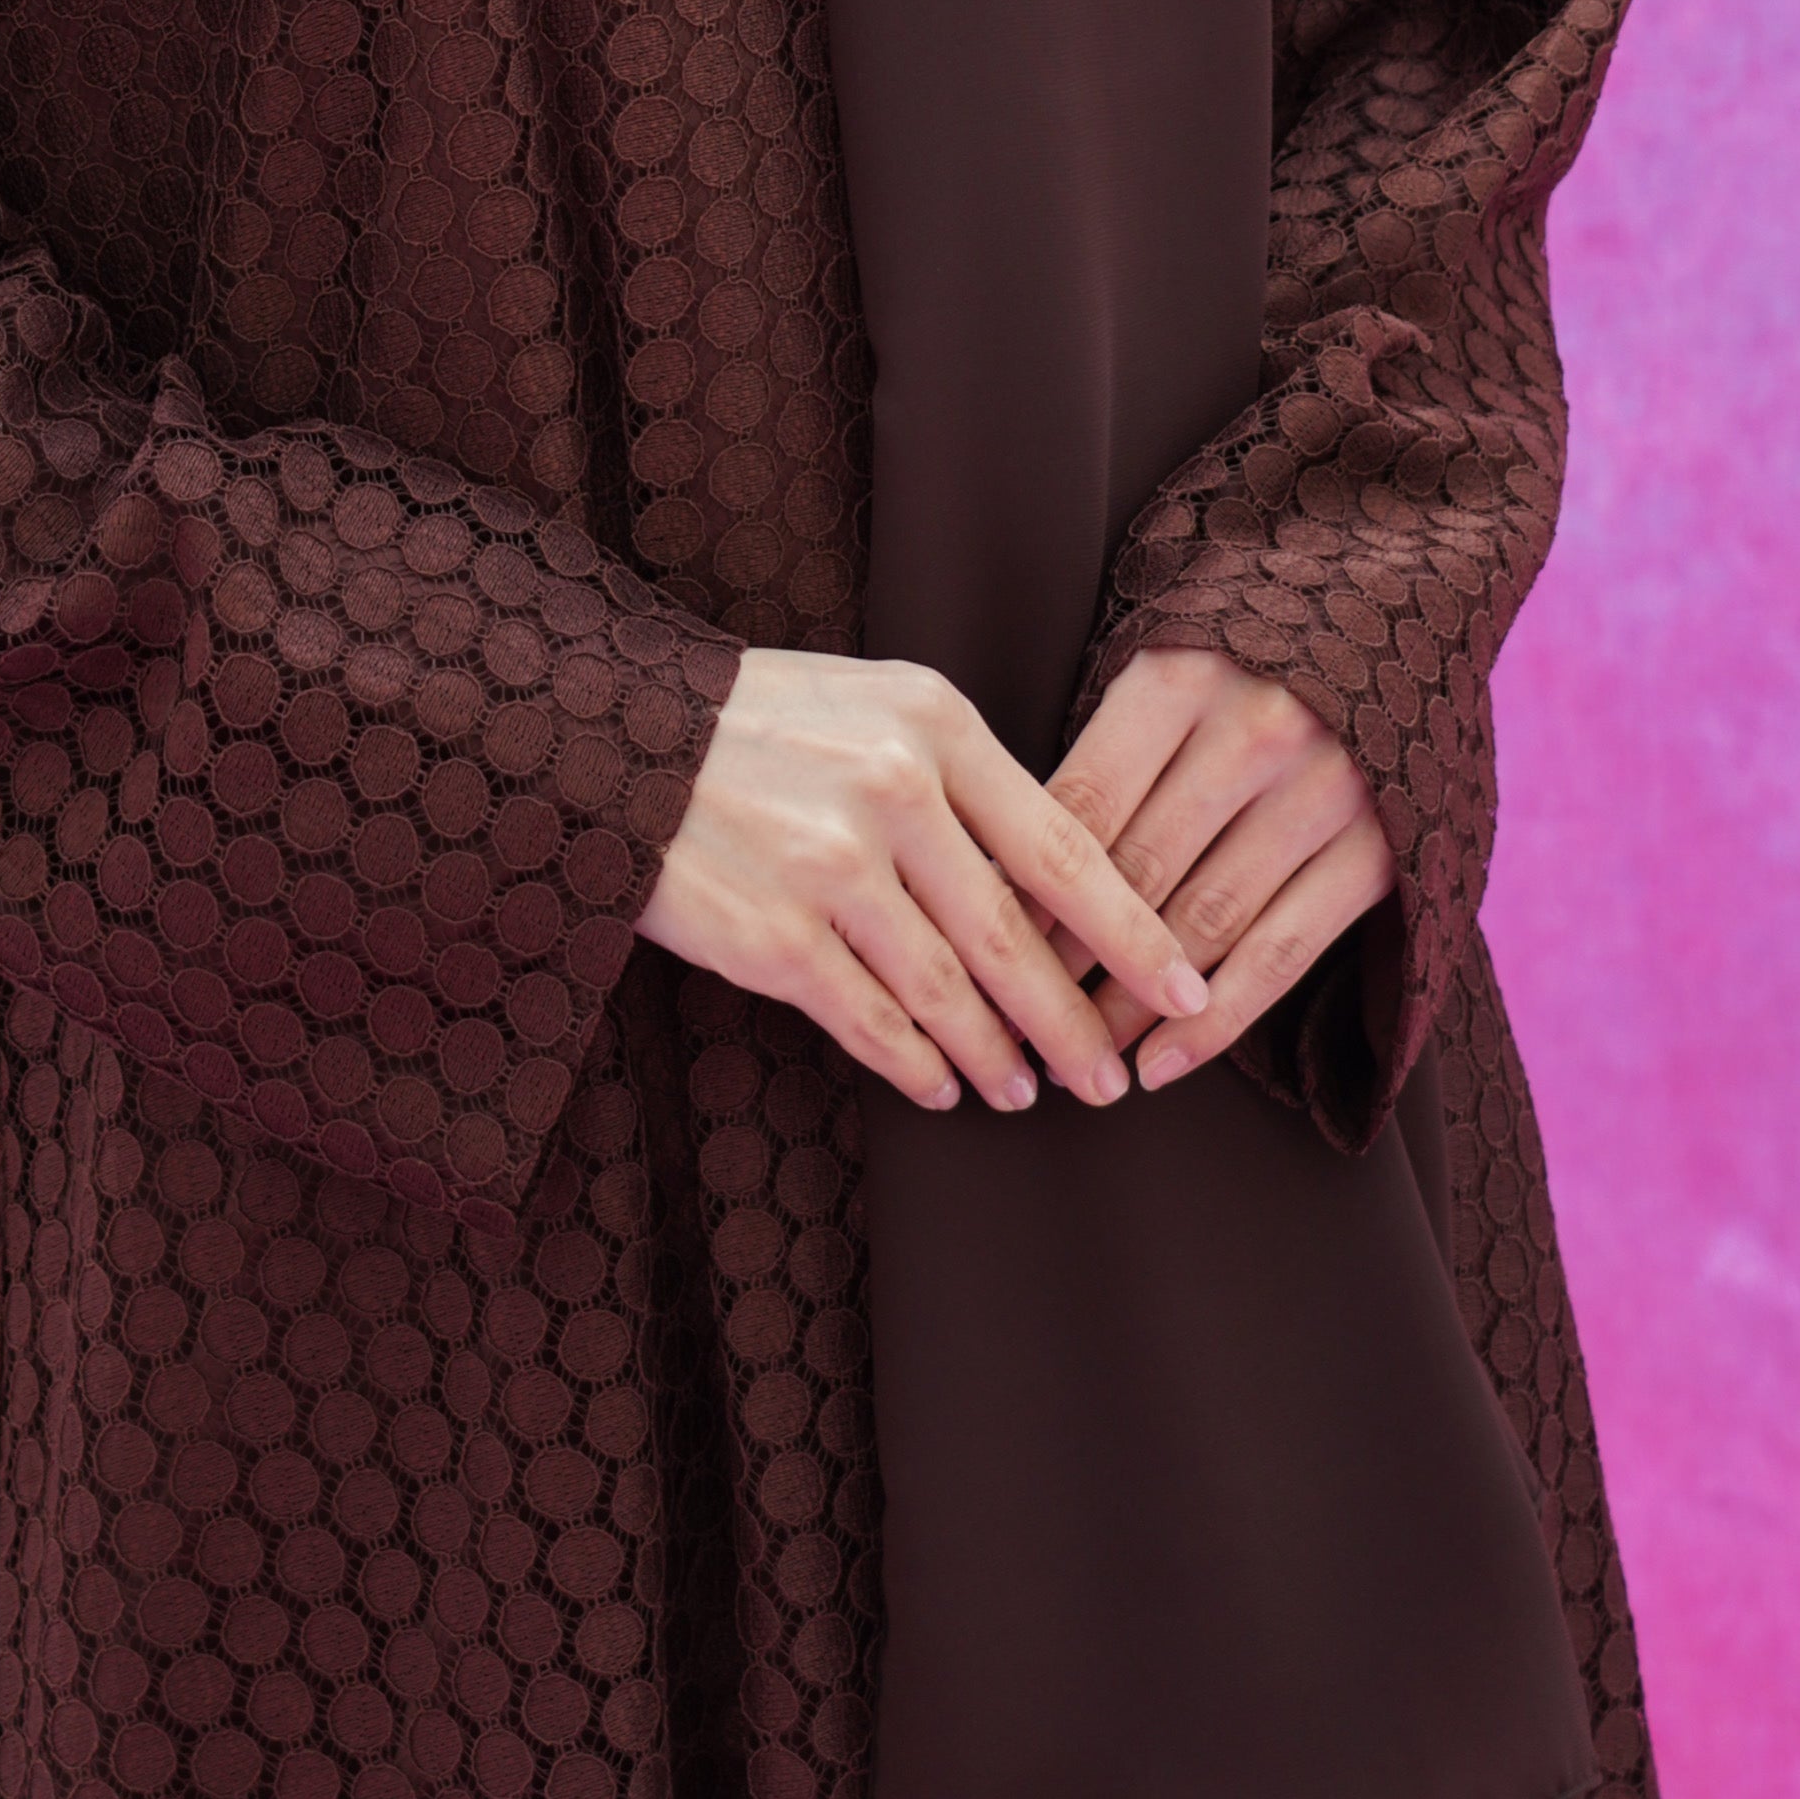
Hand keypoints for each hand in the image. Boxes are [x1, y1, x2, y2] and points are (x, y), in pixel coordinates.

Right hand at [636, 648, 1214, 1113]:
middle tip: (1110, 1078)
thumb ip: (964, 779)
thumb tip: (1053, 891)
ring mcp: (831, 867)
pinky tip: (940, 1084)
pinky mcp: (773, 935)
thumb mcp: (876, 706)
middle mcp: (892, 791)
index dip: (1133, 933)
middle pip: (1016, 938)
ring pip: (949, 992)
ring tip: (1025, 1091)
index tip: (1184, 988)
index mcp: (933, 724)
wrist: (615, 734)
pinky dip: (916, 1064)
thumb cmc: (760, 721)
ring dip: (997, 1056)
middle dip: (1075, 1023)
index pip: (1064, 847)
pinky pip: (871, 1021)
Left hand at [1043, 648, 1392, 1094]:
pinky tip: (1159, 1064)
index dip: (1020, 888)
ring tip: (1075, 1055)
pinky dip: (1214, 1023)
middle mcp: (1254, 731)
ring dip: (1128, 1004)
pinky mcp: (1377, 852)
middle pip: (1132, 871)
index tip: (976, 948)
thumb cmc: (1253, 642)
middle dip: (1062, 958)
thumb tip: (1005, 860)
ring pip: (1199, 925)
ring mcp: (1322, 794)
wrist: (1406, 605)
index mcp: (1182, 675)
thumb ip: (1110, 745)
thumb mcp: (1174, 655)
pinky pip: (1279, 955)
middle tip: (1009, 1020)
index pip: (1079, 803)